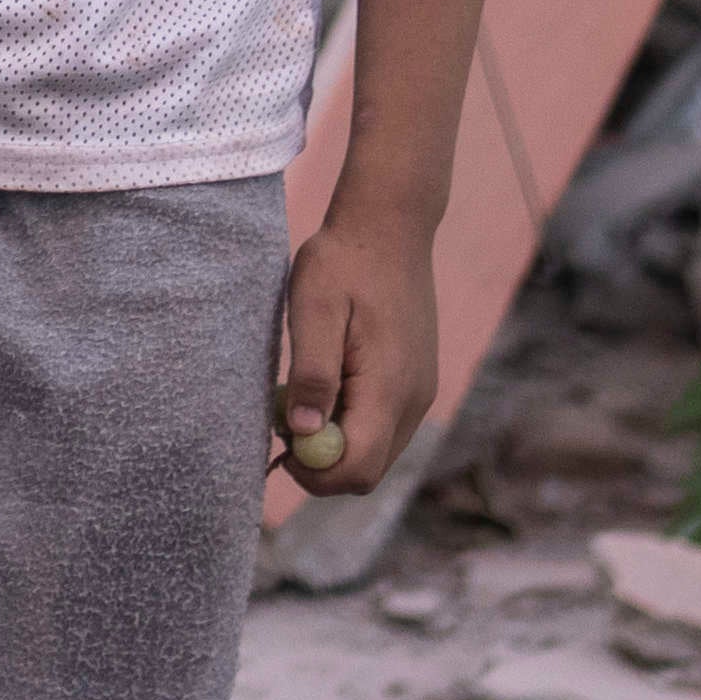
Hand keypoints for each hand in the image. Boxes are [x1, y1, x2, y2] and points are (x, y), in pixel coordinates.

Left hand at [271, 193, 438, 493]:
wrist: (389, 226)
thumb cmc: (344, 263)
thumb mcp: (315, 310)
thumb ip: (312, 373)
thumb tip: (304, 433)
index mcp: (390, 387)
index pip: (358, 468)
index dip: (314, 473)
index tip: (280, 443)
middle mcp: (414, 400)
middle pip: (368, 472)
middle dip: (322, 464)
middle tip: (287, 419)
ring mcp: (420, 394)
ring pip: (377, 453)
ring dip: (337, 443)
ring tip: (306, 394)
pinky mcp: (416, 383)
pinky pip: (384, 428)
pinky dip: (353, 423)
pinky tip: (330, 382)